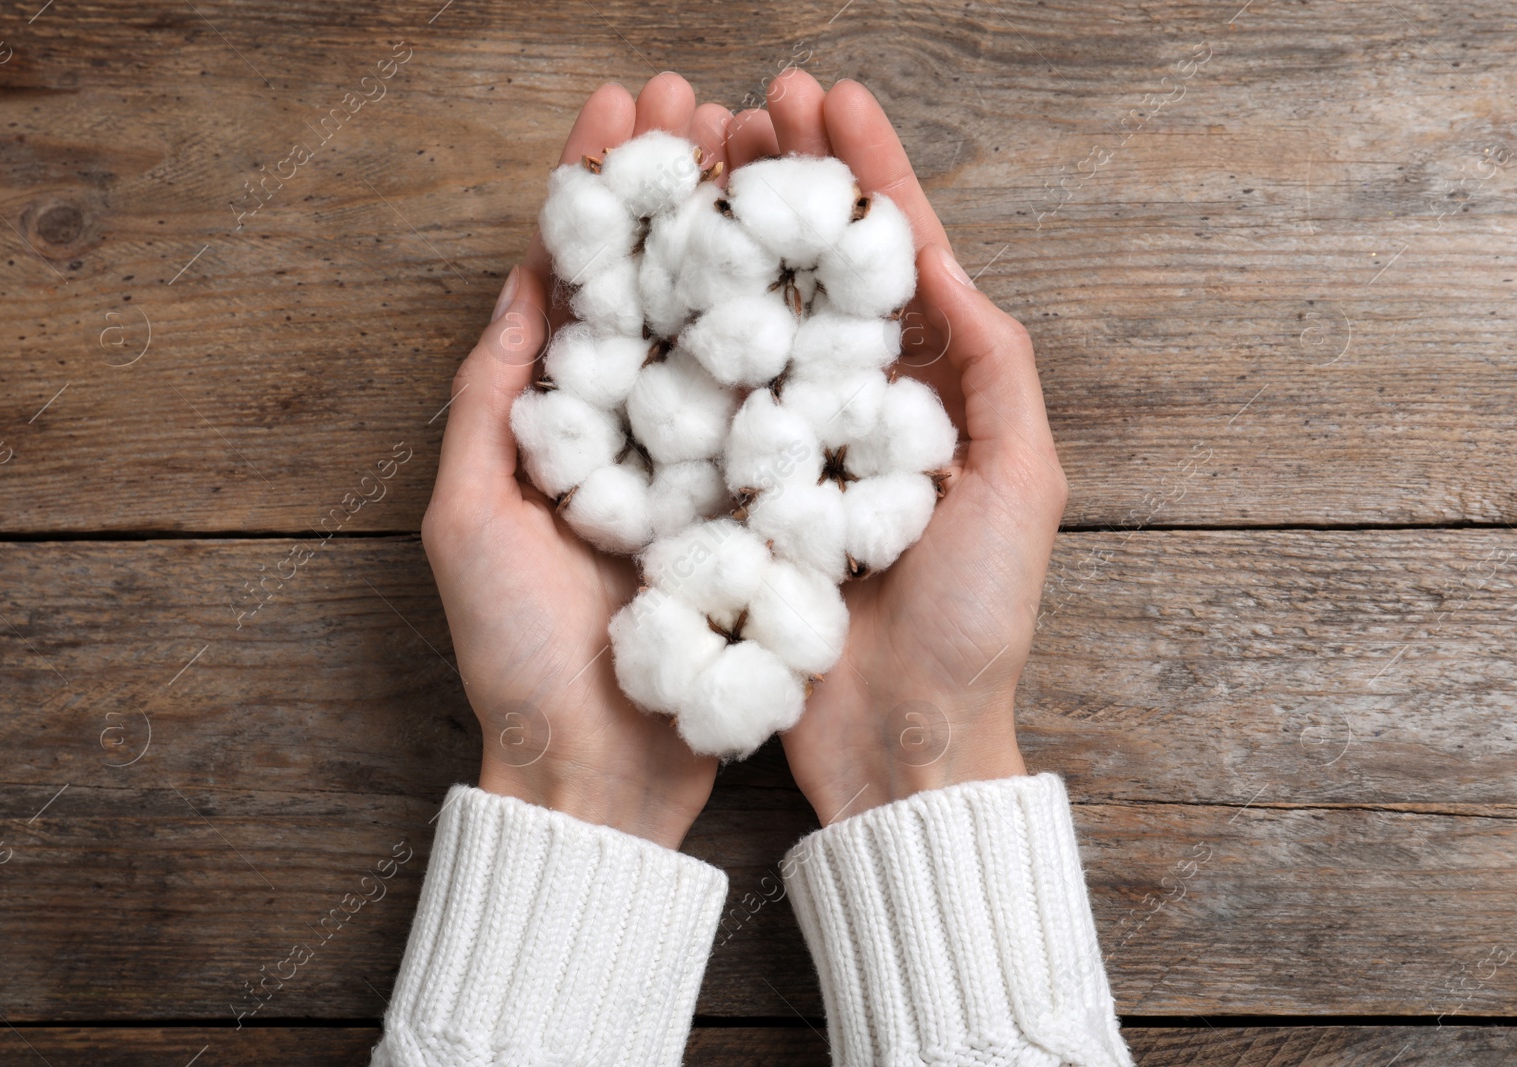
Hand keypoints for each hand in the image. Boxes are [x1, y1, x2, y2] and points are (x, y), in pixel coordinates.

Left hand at [422, 74, 738, 849]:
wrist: (604, 773)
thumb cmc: (519, 656)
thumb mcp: (472, 521)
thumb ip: (491, 401)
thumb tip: (522, 280)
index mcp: (560, 417)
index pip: (580, 273)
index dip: (594, 184)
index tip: (616, 101)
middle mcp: (636, 424)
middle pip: (657, 275)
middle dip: (674, 179)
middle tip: (699, 93)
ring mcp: (703, 459)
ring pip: (723, 320)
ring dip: (737, 224)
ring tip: (758, 139)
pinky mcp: (760, 501)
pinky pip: (777, 401)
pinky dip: (794, 325)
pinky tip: (816, 256)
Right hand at [733, 71, 1068, 825]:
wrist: (898, 739)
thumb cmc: (974, 619)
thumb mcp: (1021, 483)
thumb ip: (994, 367)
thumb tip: (940, 260)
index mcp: (940, 394)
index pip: (902, 258)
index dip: (868, 172)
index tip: (830, 96)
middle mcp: (863, 406)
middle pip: (824, 268)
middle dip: (791, 181)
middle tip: (746, 107)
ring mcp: (795, 444)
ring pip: (764, 314)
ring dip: (737, 231)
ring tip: (701, 156)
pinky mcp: (737, 488)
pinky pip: (712, 393)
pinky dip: (688, 327)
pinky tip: (658, 269)